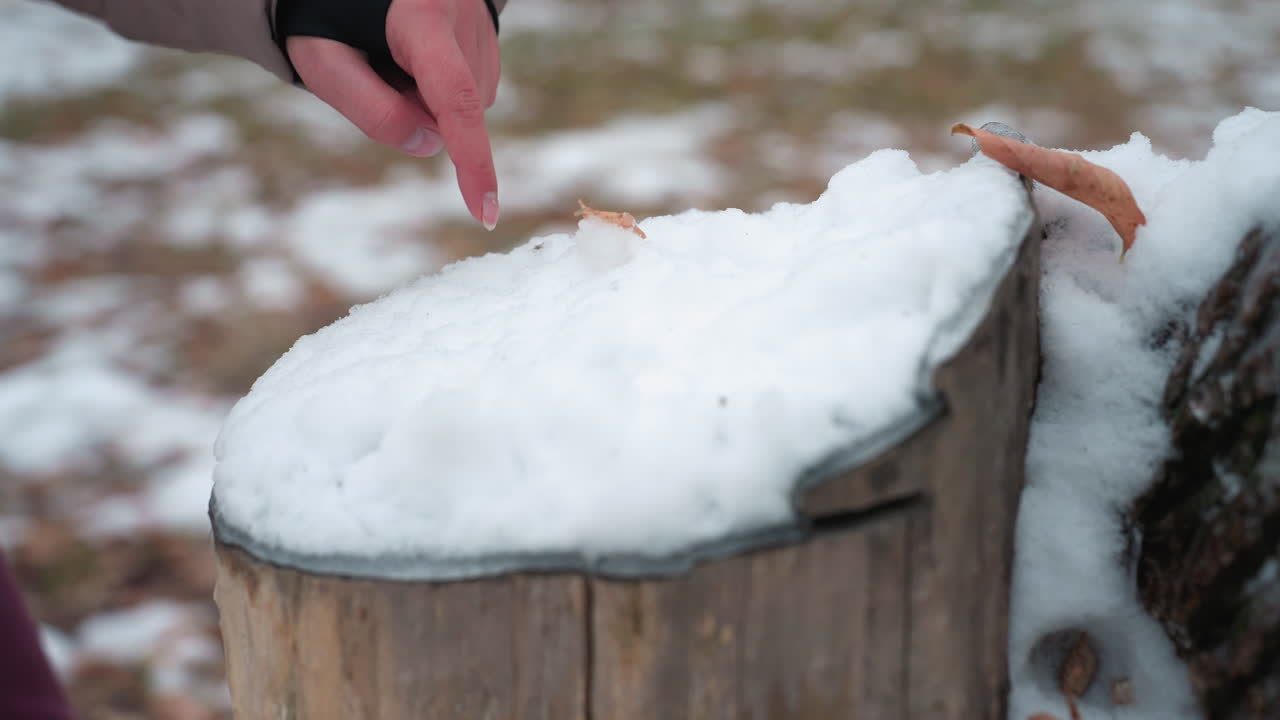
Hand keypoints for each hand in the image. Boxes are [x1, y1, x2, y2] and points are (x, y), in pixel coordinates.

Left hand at [286, 0, 500, 228]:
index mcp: (422, 17)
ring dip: (429, 97)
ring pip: (467, 100)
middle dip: (419, 111)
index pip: (455, 100)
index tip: (486, 212)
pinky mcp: (488, 34)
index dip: (472, 162)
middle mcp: (463, 16)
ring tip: (392, 56)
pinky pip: (472, 86)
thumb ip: (370, 110)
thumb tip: (429, 145)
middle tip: (377, 72)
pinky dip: (441, 86)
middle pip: (454, 107)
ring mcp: (481, 24)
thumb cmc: (325, 15)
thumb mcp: (323, 60)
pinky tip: (413, 57)